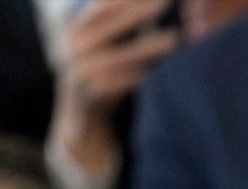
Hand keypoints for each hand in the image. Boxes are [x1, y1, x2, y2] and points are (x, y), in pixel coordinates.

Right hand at [51, 0, 179, 172]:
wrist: (80, 119)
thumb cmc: (99, 75)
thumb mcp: (100, 47)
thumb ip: (117, 27)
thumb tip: (154, 6)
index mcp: (74, 31)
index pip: (100, 7)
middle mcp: (72, 48)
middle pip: (109, 25)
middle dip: (138, 12)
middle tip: (166, 3)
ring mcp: (78, 72)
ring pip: (119, 55)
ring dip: (149, 46)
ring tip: (175, 38)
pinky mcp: (90, 95)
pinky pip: (122, 82)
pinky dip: (144, 74)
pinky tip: (164, 69)